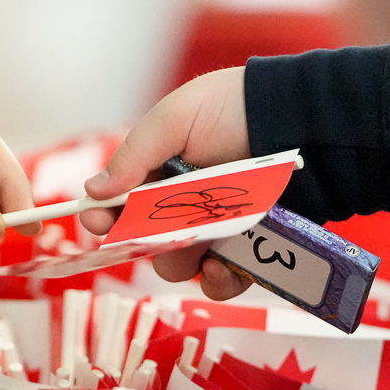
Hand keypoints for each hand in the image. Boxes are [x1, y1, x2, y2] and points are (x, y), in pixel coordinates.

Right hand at [81, 65, 249, 297]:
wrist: (295, 119)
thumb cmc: (231, 107)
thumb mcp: (173, 119)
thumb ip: (133, 155)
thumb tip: (93, 189)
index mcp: (155, 173)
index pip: (116, 205)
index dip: (103, 218)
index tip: (99, 221)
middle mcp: (179, 205)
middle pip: (143, 243)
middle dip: (145, 242)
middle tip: (160, 230)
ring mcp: (211, 230)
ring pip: (179, 266)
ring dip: (183, 262)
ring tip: (203, 244)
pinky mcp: (244, 250)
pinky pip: (221, 282)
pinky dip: (218, 281)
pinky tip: (223, 266)